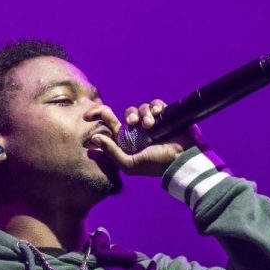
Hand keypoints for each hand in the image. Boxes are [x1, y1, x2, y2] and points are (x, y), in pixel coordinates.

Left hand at [86, 99, 203, 175]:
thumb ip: (111, 152)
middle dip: (128, 115)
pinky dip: (155, 107)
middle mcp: (138, 131)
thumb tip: (94, 138)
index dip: (97, 116)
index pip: (109, 125)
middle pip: (125, 113)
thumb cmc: (156, 165)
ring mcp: (151, 122)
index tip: (87, 115)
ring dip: (143, 114)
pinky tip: (158, 115)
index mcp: (127, 141)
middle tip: (133, 123)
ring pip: (140, 108)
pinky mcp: (164, 115)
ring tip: (151, 125)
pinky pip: (155, 104)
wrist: (182, 160)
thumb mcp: (129, 164)